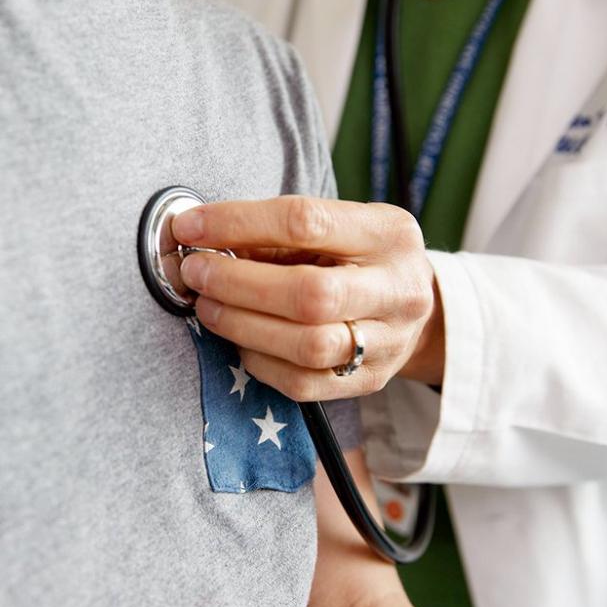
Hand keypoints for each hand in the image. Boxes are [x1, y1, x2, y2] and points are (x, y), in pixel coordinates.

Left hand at [172, 195, 444, 401]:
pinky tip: (239, 340)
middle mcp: (398, 289)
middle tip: (196, 273)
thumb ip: (276, 234)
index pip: (305, 222)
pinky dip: (259, 361)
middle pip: (310, 293)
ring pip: (307, 345)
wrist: (415, 307)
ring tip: (207, 306)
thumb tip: (201, 237)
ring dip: (241, 325)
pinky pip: (303, 384)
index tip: (190, 227)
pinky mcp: (369, 381)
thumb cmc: (358, 258)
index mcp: (387, 233)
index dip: (238, 223)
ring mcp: (389, 342)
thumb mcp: (336, 227)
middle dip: (237, 283)